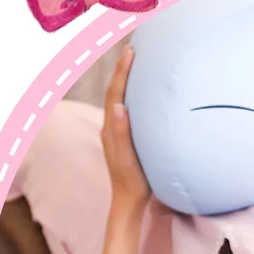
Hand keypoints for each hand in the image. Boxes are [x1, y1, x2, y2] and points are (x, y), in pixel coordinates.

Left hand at [101, 45, 150, 209]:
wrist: (128, 202)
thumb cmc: (132, 183)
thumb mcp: (127, 159)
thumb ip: (121, 133)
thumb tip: (119, 107)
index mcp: (111, 129)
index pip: (115, 94)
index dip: (122, 72)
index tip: (131, 52)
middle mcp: (111, 128)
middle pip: (115, 93)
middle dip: (123, 71)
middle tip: (133, 51)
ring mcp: (117, 134)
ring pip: (120, 101)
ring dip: (126, 82)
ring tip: (136, 66)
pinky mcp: (125, 140)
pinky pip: (127, 111)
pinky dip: (132, 97)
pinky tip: (141, 96)